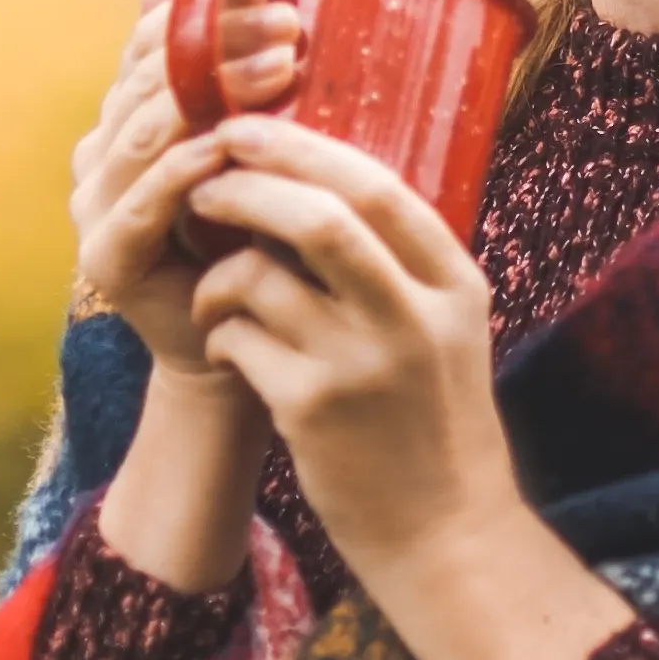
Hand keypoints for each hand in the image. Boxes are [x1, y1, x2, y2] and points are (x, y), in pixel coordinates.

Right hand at [71, 0, 299, 591]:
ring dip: (208, 94)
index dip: (207, 11)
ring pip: (144, 131)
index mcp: (132, 116)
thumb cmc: (274, 237)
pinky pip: (142, 202)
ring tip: (276, 70)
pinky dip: (180, 170)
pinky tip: (223, 147)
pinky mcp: (106, 257)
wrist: (262, 347)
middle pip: (149, 78)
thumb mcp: (272, 146)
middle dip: (217, 44)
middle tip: (288, 26)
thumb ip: (258, 80)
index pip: (155, 42)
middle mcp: (103, 152)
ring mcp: (96, 204)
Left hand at [184, 118, 512, 573]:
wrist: (444, 532)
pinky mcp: (313, 411)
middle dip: (248, 184)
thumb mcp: (447, 328)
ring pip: (262, 277)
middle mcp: (414, 318)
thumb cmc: (434, 419)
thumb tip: (317, 178)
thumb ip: (401, 263)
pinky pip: (239, 339)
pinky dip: (220, 329)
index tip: (248, 127)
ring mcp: (363, 365)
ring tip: (215, 287)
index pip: (378, 188)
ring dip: (220, 270)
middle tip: (204, 177)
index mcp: (454, 284)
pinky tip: (231, 346)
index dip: (304, 148)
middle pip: (319, 217)